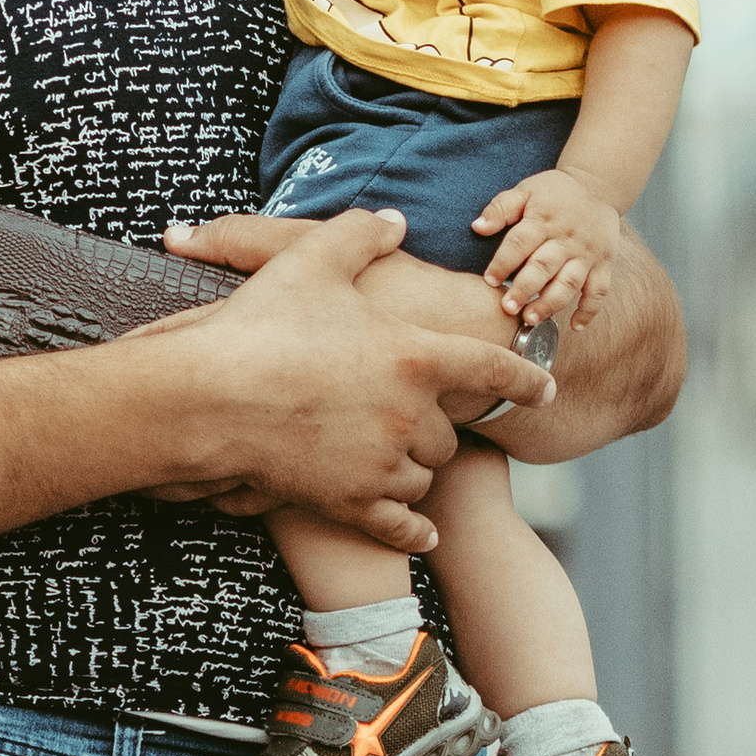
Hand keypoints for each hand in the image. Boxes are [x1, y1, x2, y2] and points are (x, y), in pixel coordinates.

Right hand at [150, 206, 554, 545]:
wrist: (209, 397)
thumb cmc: (260, 325)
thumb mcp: (311, 261)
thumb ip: (360, 234)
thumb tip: (395, 220)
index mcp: (414, 356)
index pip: (493, 368)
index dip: (525, 376)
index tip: (546, 388)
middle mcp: (410, 415)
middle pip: (450, 434)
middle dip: (439, 429)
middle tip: (413, 420)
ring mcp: (381, 463)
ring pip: (423, 478)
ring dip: (416, 471)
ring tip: (394, 460)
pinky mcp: (350, 502)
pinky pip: (399, 525)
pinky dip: (414, 531)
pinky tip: (424, 535)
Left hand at [473, 167, 622, 327]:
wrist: (597, 186)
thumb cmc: (554, 193)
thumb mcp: (526, 190)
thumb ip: (501, 208)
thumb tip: (477, 227)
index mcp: (544, 220)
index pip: (520, 242)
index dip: (503, 262)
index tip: (489, 280)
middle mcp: (566, 239)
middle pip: (544, 266)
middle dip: (525, 288)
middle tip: (507, 308)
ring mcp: (587, 254)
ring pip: (569, 282)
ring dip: (551, 303)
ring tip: (531, 319)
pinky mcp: (604, 264)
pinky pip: (600, 290)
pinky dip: (590, 310)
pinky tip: (575, 327)